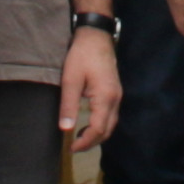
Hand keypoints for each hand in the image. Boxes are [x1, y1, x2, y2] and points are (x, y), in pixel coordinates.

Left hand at [59, 26, 121, 149]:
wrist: (96, 35)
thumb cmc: (82, 55)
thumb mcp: (70, 79)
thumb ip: (68, 105)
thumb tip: (66, 129)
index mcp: (105, 97)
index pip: (98, 129)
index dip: (85, 142)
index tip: (71, 148)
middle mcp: (115, 99)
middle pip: (108, 130)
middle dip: (92, 142)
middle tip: (74, 147)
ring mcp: (117, 95)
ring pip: (111, 123)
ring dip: (97, 134)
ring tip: (80, 138)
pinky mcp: (114, 91)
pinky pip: (111, 115)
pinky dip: (101, 125)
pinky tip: (89, 124)